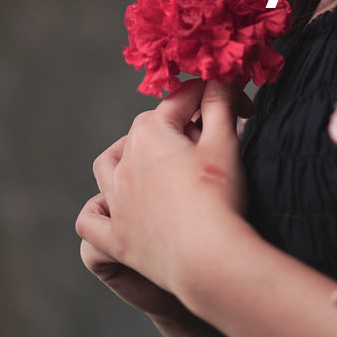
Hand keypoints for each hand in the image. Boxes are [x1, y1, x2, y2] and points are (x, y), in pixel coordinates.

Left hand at [76, 79, 250, 312]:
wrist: (208, 259)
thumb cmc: (219, 197)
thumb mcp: (225, 141)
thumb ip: (220, 103)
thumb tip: (221, 77)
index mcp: (150, 133)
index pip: (182, 99)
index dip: (216, 97)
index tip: (245, 109)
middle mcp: (124, 162)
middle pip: (148, 128)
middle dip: (180, 125)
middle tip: (217, 137)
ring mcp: (116, 201)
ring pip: (107, 166)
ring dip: (126, 156)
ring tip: (151, 161)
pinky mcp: (116, 238)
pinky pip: (91, 221)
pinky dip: (98, 211)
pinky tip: (113, 208)